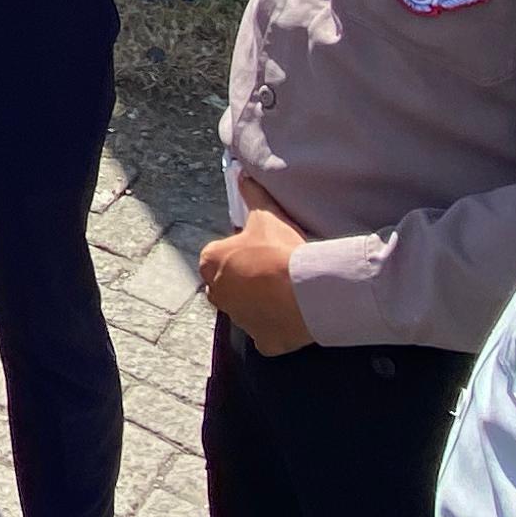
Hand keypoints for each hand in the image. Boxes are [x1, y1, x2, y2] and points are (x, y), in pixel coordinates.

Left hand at [199, 206, 314, 354]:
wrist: (305, 290)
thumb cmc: (279, 250)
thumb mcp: (266, 215)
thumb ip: (252, 194)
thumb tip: (242, 174)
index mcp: (211, 262)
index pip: (217, 256)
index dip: (239, 252)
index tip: (259, 250)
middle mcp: (216, 293)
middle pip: (226, 285)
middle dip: (242, 280)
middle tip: (271, 271)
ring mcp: (238, 320)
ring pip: (244, 311)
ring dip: (258, 303)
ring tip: (285, 291)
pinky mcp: (261, 341)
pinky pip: (265, 334)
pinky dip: (275, 328)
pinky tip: (290, 316)